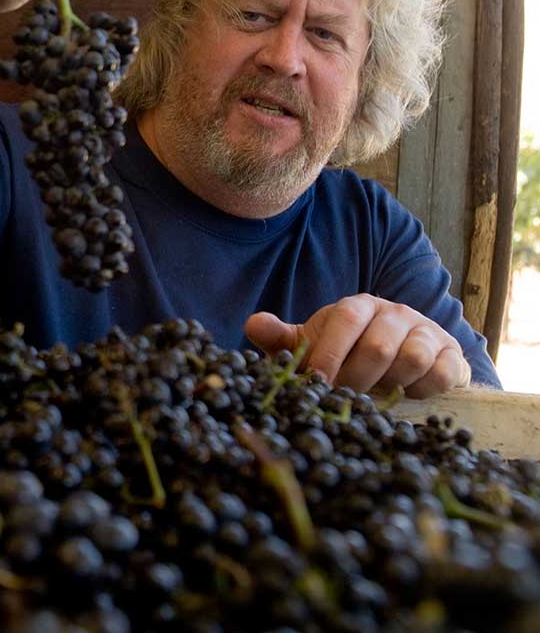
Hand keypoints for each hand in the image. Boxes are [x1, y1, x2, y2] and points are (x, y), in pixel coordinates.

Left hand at [244, 295, 471, 397]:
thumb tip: (252, 324)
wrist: (402, 356)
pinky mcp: (451, 354)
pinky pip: (440, 373)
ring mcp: (426, 331)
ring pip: (411, 359)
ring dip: (390, 384)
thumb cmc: (347, 350)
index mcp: (358, 306)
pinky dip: (422, 390)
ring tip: (376, 394)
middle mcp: (395, 313)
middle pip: (377, 347)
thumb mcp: (312, 342)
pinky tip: (406, 394)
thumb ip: (282, 337)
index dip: (329, 353)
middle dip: (357, 379)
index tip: (316, 383)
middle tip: (344, 398)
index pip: (344, 321)